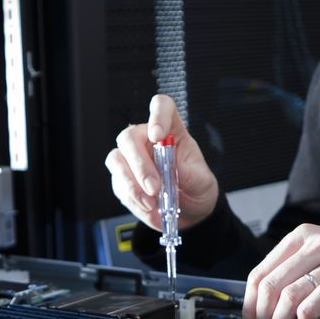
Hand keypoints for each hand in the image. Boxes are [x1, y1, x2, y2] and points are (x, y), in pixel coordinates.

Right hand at [104, 95, 219, 233]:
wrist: (189, 212)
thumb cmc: (196, 187)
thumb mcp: (202, 182)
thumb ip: (190, 174)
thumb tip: (175, 170)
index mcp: (171, 130)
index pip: (161, 107)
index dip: (157, 115)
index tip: (158, 136)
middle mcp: (147, 140)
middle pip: (129, 137)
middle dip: (139, 164)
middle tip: (154, 188)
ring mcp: (131, 159)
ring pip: (116, 160)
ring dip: (132, 185)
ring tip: (152, 205)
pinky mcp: (122, 179)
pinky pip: (119, 186)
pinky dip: (134, 200)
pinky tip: (150, 211)